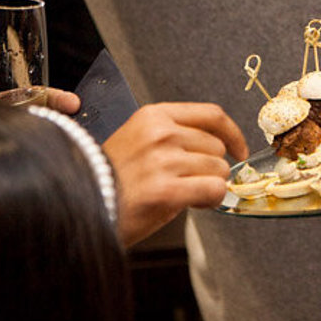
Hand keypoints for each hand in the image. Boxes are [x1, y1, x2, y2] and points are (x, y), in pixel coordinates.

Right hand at [101, 102, 248, 246]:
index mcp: (153, 116)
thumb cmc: (109, 179)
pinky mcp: (166, 190)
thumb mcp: (138, 141)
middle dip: (211, 168)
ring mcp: (163, 161)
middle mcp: (160, 134)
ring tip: (183, 193)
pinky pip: (213, 190)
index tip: (239, 149)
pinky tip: (193, 203)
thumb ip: (174, 138)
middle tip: (190, 183)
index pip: (211, 114)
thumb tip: (215, 149)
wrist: (81, 206)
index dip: (233, 133)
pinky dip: (211, 199)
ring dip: (209, 185)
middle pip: (216, 146)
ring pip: (218, 169)